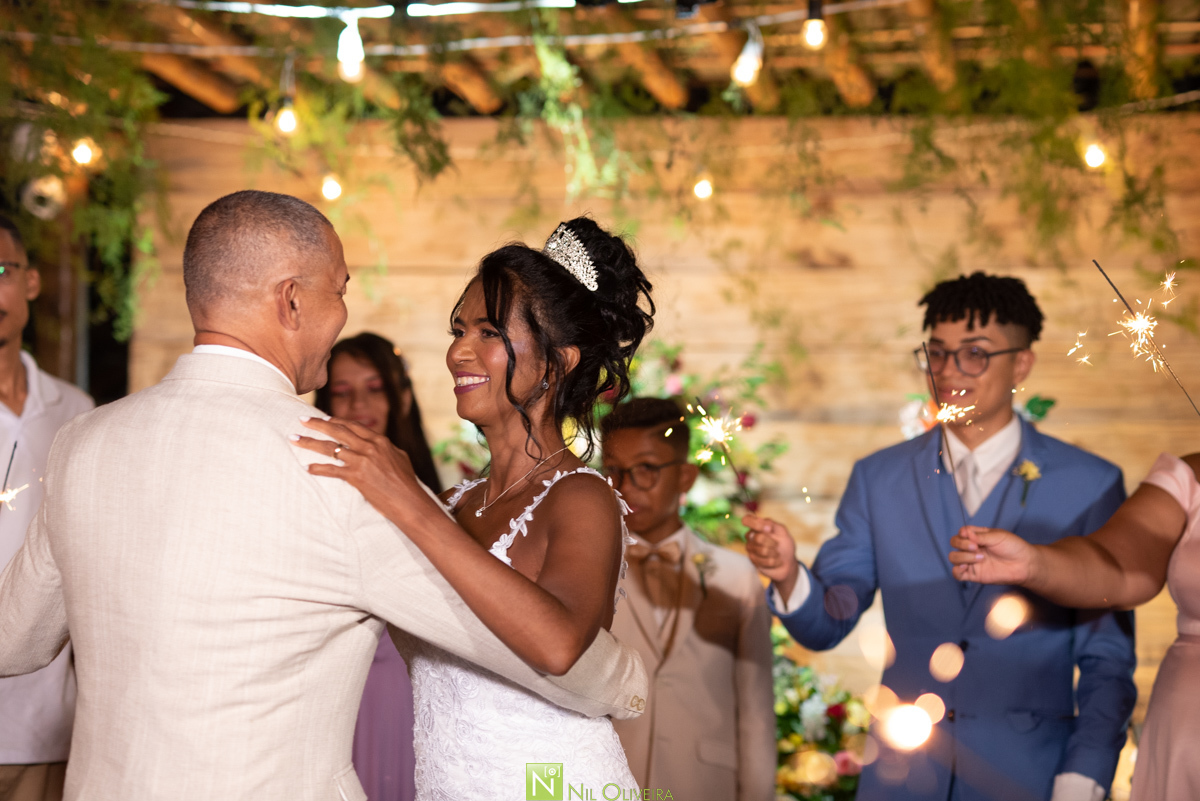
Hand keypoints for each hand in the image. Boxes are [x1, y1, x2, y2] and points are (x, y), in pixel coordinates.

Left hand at [292, 416, 440, 525]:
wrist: (409, 501)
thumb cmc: (407, 483)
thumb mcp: (399, 458)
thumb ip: (385, 449)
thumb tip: (379, 445)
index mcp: (380, 440)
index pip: (353, 426)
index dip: (336, 421)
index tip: (322, 418)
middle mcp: (370, 447)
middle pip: (338, 431)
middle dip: (317, 424)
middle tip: (301, 419)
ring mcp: (362, 461)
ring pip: (330, 448)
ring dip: (309, 443)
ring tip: (294, 439)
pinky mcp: (356, 477)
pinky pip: (332, 470)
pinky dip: (318, 469)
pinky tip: (307, 468)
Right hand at [742, 513, 799, 597]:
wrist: (788, 564)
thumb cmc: (786, 546)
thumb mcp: (783, 533)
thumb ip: (774, 525)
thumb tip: (764, 524)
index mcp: (759, 526)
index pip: (748, 520)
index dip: (754, 523)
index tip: (768, 528)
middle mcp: (752, 536)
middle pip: (755, 536)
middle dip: (771, 542)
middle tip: (777, 546)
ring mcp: (750, 549)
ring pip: (758, 549)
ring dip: (772, 553)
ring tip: (777, 555)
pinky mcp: (752, 561)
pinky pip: (760, 561)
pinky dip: (772, 562)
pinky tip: (775, 562)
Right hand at [949, 526, 1036, 584]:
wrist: (1024, 564)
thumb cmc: (1014, 547)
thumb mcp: (998, 536)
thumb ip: (981, 536)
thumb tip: (965, 533)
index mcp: (977, 536)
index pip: (961, 533)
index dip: (962, 534)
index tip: (971, 537)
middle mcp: (972, 548)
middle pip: (954, 543)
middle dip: (961, 544)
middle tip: (975, 547)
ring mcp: (972, 561)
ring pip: (953, 557)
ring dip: (963, 556)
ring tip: (980, 558)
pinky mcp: (974, 574)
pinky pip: (957, 574)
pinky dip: (957, 571)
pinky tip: (966, 567)